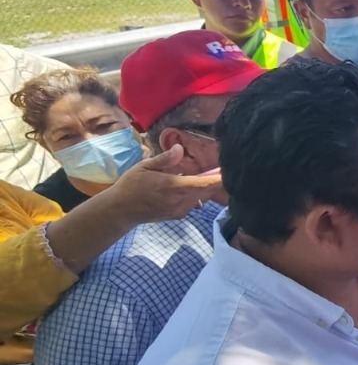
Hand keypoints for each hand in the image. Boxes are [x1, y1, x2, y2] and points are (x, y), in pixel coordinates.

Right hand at [102, 145, 222, 223]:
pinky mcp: (179, 215)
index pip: (204, 183)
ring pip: (203, 198)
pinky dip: (198, 194)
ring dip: (207, 187)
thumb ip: (165, 159)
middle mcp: (180, 200)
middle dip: (217, 180)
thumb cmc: (131, 185)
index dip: (219, 178)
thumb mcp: (144, 166)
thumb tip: (180, 148)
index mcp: (173, 186)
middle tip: (222, 167)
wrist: (121, 210)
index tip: (229, 169)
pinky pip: (195, 203)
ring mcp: (181, 210)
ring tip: (209, 174)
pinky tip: (192, 185)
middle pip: (208, 191)